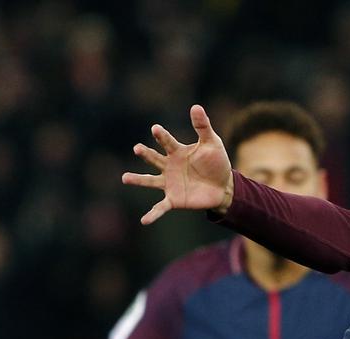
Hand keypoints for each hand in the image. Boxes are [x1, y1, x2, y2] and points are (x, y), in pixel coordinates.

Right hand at [121, 105, 233, 224]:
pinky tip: (143, 221)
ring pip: (150, 180)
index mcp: (177, 152)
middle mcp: (169, 167)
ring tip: (125, 178)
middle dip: (146, 154)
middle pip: (154, 159)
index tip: (155, 129)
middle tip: (138, 148)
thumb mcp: (212, 143)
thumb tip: (196, 106)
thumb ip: (203, 126)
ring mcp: (169, 183)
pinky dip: (152, 214)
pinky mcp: (174, 199)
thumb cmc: (216, 162)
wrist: (224, 186)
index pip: (167, 142)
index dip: (161, 136)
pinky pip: (160, 207)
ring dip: (138, 179)